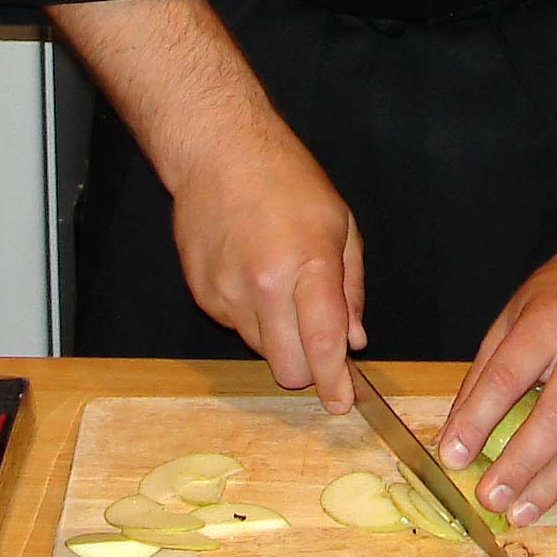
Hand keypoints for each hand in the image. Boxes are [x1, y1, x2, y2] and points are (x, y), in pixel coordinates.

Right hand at [167, 124, 367, 412]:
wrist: (219, 152)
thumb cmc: (286, 180)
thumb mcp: (340, 224)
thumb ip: (351, 288)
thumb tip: (354, 340)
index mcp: (308, 264)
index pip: (323, 344)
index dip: (335, 383)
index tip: (342, 403)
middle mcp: (264, 285)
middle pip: (287, 367)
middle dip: (307, 369)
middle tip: (316, 346)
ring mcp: (227, 292)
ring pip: (259, 351)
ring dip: (277, 338)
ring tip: (280, 288)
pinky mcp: (201, 294)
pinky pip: (234, 327)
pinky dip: (249, 317)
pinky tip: (252, 275)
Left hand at [436, 239, 556, 526]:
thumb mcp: (513, 316)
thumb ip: (484, 375)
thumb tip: (455, 434)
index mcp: (551, 319)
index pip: (508, 376)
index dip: (477, 420)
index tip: (452, 456)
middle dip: (520, 464)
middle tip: (490, 498)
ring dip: (552, 485)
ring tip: (520, 511)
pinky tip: (549, 491)